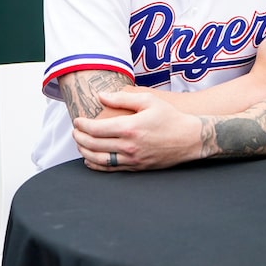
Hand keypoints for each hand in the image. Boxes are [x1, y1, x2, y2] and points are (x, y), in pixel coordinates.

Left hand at [72, 89, 202, 170]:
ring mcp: (133, 159)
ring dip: (85, 152)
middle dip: (79, 137)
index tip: (77, 121)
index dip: (82, 125)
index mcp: (130, 128)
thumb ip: (121, 98)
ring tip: (79, 143)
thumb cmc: (170, 117)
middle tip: (75, 131)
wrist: (190, 139)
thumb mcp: (148, 101)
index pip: (96, 129)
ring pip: (100, 160)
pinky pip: (112, 169)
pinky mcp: (137, 168)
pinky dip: (97, 165)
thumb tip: (100, 96)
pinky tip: (90, 159)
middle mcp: (129, 146)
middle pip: (94, 145)